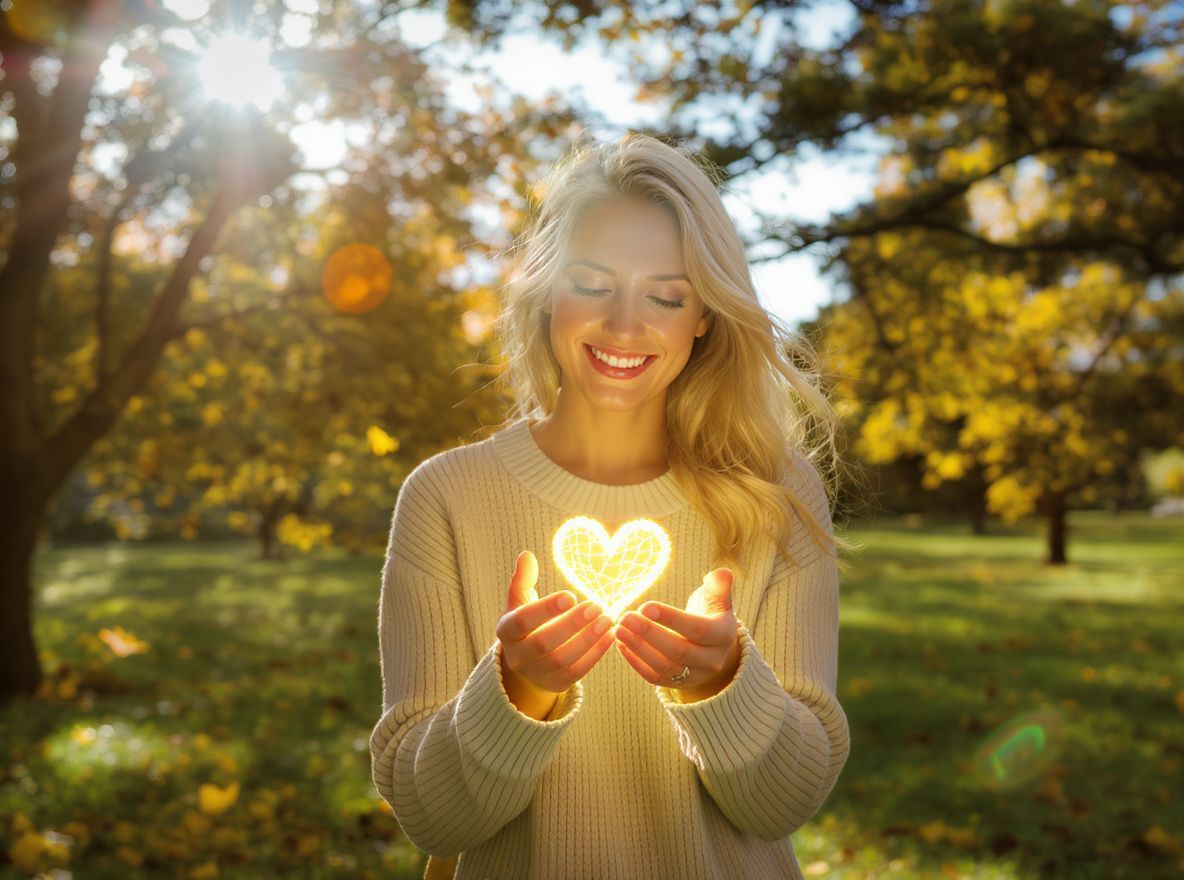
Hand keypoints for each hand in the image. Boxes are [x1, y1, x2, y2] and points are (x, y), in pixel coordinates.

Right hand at [496, 550, 615, 697]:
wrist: (527, 662)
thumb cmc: (527, 624)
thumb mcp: (519, 602)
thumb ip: (523, 579)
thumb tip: (527, 555)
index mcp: (506, 631)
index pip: (522, 621)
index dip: (545, 609)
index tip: (571, 595)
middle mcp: (518, 656)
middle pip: (544, 643)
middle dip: (573, 624)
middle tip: (597, 606)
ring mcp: (536, 674)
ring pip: (563, 660)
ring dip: (588, 639)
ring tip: (607, 619)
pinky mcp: (556, 685)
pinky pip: (577, 673)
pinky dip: (595, 654)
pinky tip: (610, 635)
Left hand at [612, 567, 740, 698]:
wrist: (712, 645)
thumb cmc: (710, 613)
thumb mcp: (718, 598)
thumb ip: (719, 585)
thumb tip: (722, 573)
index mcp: (724, 635)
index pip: (698, 629)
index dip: (671, 619)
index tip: (645, 606)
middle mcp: (712, 660)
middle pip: (679, 650)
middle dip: (649, 634)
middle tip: (625, 617)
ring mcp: (695, 675)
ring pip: (664, 666)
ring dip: (638, 648)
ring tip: (618, 630)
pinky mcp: (678, 683)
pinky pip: (655, 677)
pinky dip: (636, 662)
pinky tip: (621, 644)